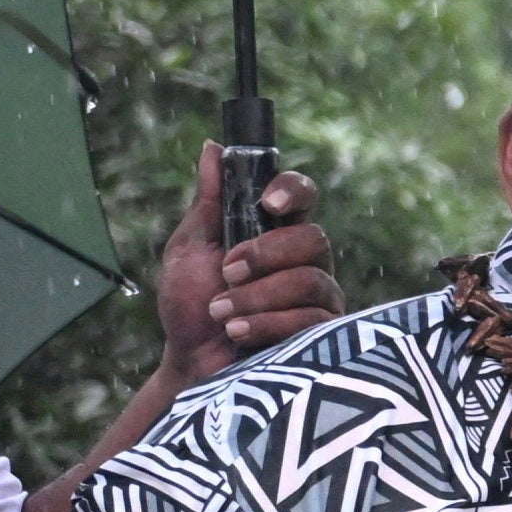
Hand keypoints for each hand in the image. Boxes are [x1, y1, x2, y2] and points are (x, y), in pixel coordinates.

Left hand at [152, 156, 337, 384]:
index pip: (302, 195)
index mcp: (274, 231)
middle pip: (312, 238)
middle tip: (228, 272)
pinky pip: (311, 319)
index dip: (292, 191)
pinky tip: (239, 333)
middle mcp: (304, 260)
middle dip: (265, 255)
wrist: (189, 363)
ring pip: (310, 280)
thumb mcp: (190, 248)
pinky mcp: (323, 334)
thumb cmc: (188, 306)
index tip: (268, 202)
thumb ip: (207, 202)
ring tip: (223, 313)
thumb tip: (213, 148)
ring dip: (257, 297)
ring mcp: (318, 297)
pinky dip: (267, 324)